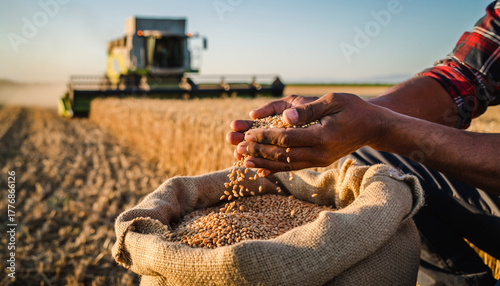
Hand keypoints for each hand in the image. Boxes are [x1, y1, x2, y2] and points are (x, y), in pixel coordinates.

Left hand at [226, 93, 385, 173]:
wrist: (373, 127)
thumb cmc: (353, 108)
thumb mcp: (333, 101)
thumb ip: (309, 109)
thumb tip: (286, 116)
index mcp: (322, 136)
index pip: (286, 139)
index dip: (265, 136)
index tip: (247, 133)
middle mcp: (320, 153)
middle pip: (283, 155)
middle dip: (259, 150)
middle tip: (238, 147)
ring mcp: (320, 160)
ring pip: (286, 165)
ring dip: (264, 162)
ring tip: (243, 161)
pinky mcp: (318, 162)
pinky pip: (294, 168)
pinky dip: (276, 169)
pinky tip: (261, 170)